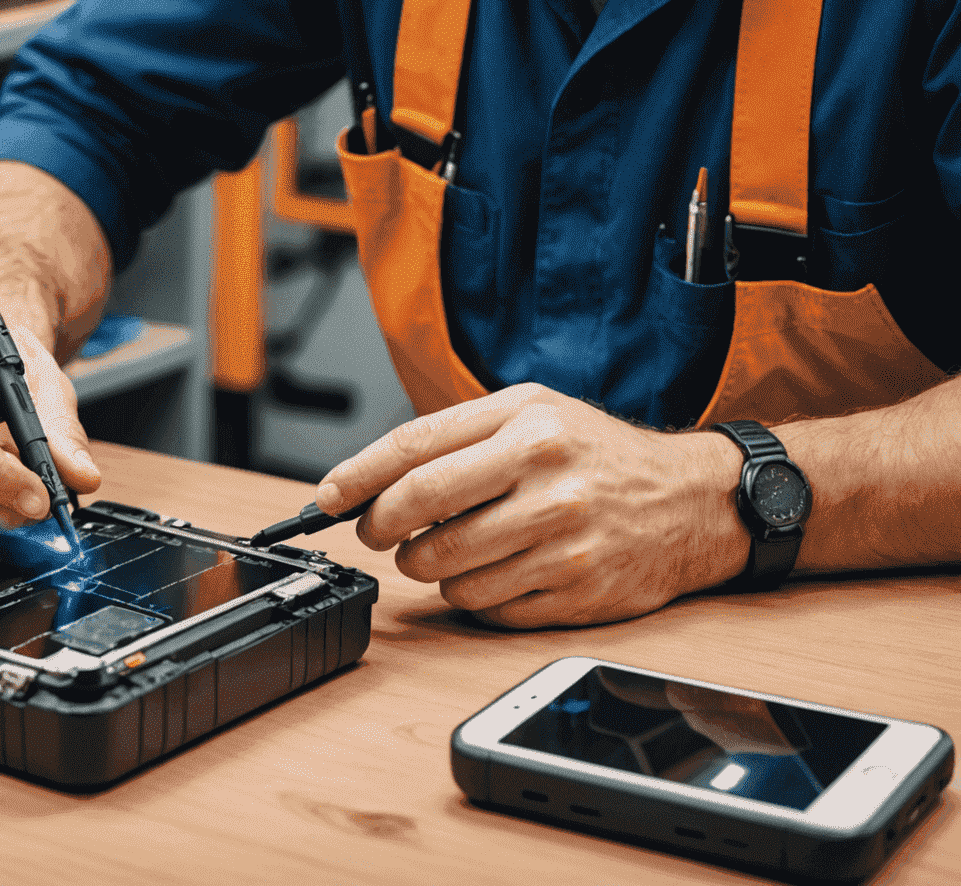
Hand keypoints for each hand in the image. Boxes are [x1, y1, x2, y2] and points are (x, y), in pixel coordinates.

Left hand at [315, 384, 745, 627]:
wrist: (690, 502)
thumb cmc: (596, 454)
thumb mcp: (534, 412)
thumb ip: (458, 437)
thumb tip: (375, 479)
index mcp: (526, 421)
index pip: (415, 448)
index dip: (358, 475)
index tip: (327, 496)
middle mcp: (544, 475)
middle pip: (420, 509)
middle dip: (380, 526)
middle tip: (376, 532)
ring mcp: (562, 537)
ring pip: (448, 567)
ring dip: (427, 565)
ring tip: (443, 549)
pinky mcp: (575, 591)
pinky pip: (488, 606)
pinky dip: (470, 595)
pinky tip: (489, 572)